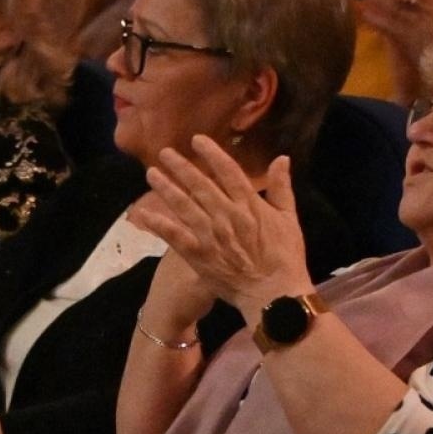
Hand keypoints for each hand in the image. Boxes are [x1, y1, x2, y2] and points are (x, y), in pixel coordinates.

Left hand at [127, 137, 310, 320]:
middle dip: (181, 167)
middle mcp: (226, 214)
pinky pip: (174, 236)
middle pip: (200, 184)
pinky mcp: (198, 255)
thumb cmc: (286, 258)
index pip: (228, 171)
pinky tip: (143, 214)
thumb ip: (282, 187)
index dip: (211, 153)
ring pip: (184, 205)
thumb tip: (282, 158)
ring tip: (151, 174)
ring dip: (166, 188)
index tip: (197, 140)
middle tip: (164, 152)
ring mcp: (210, 234)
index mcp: (249, 204)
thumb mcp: (289, 219)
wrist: (274, 293)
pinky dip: (158, 224)